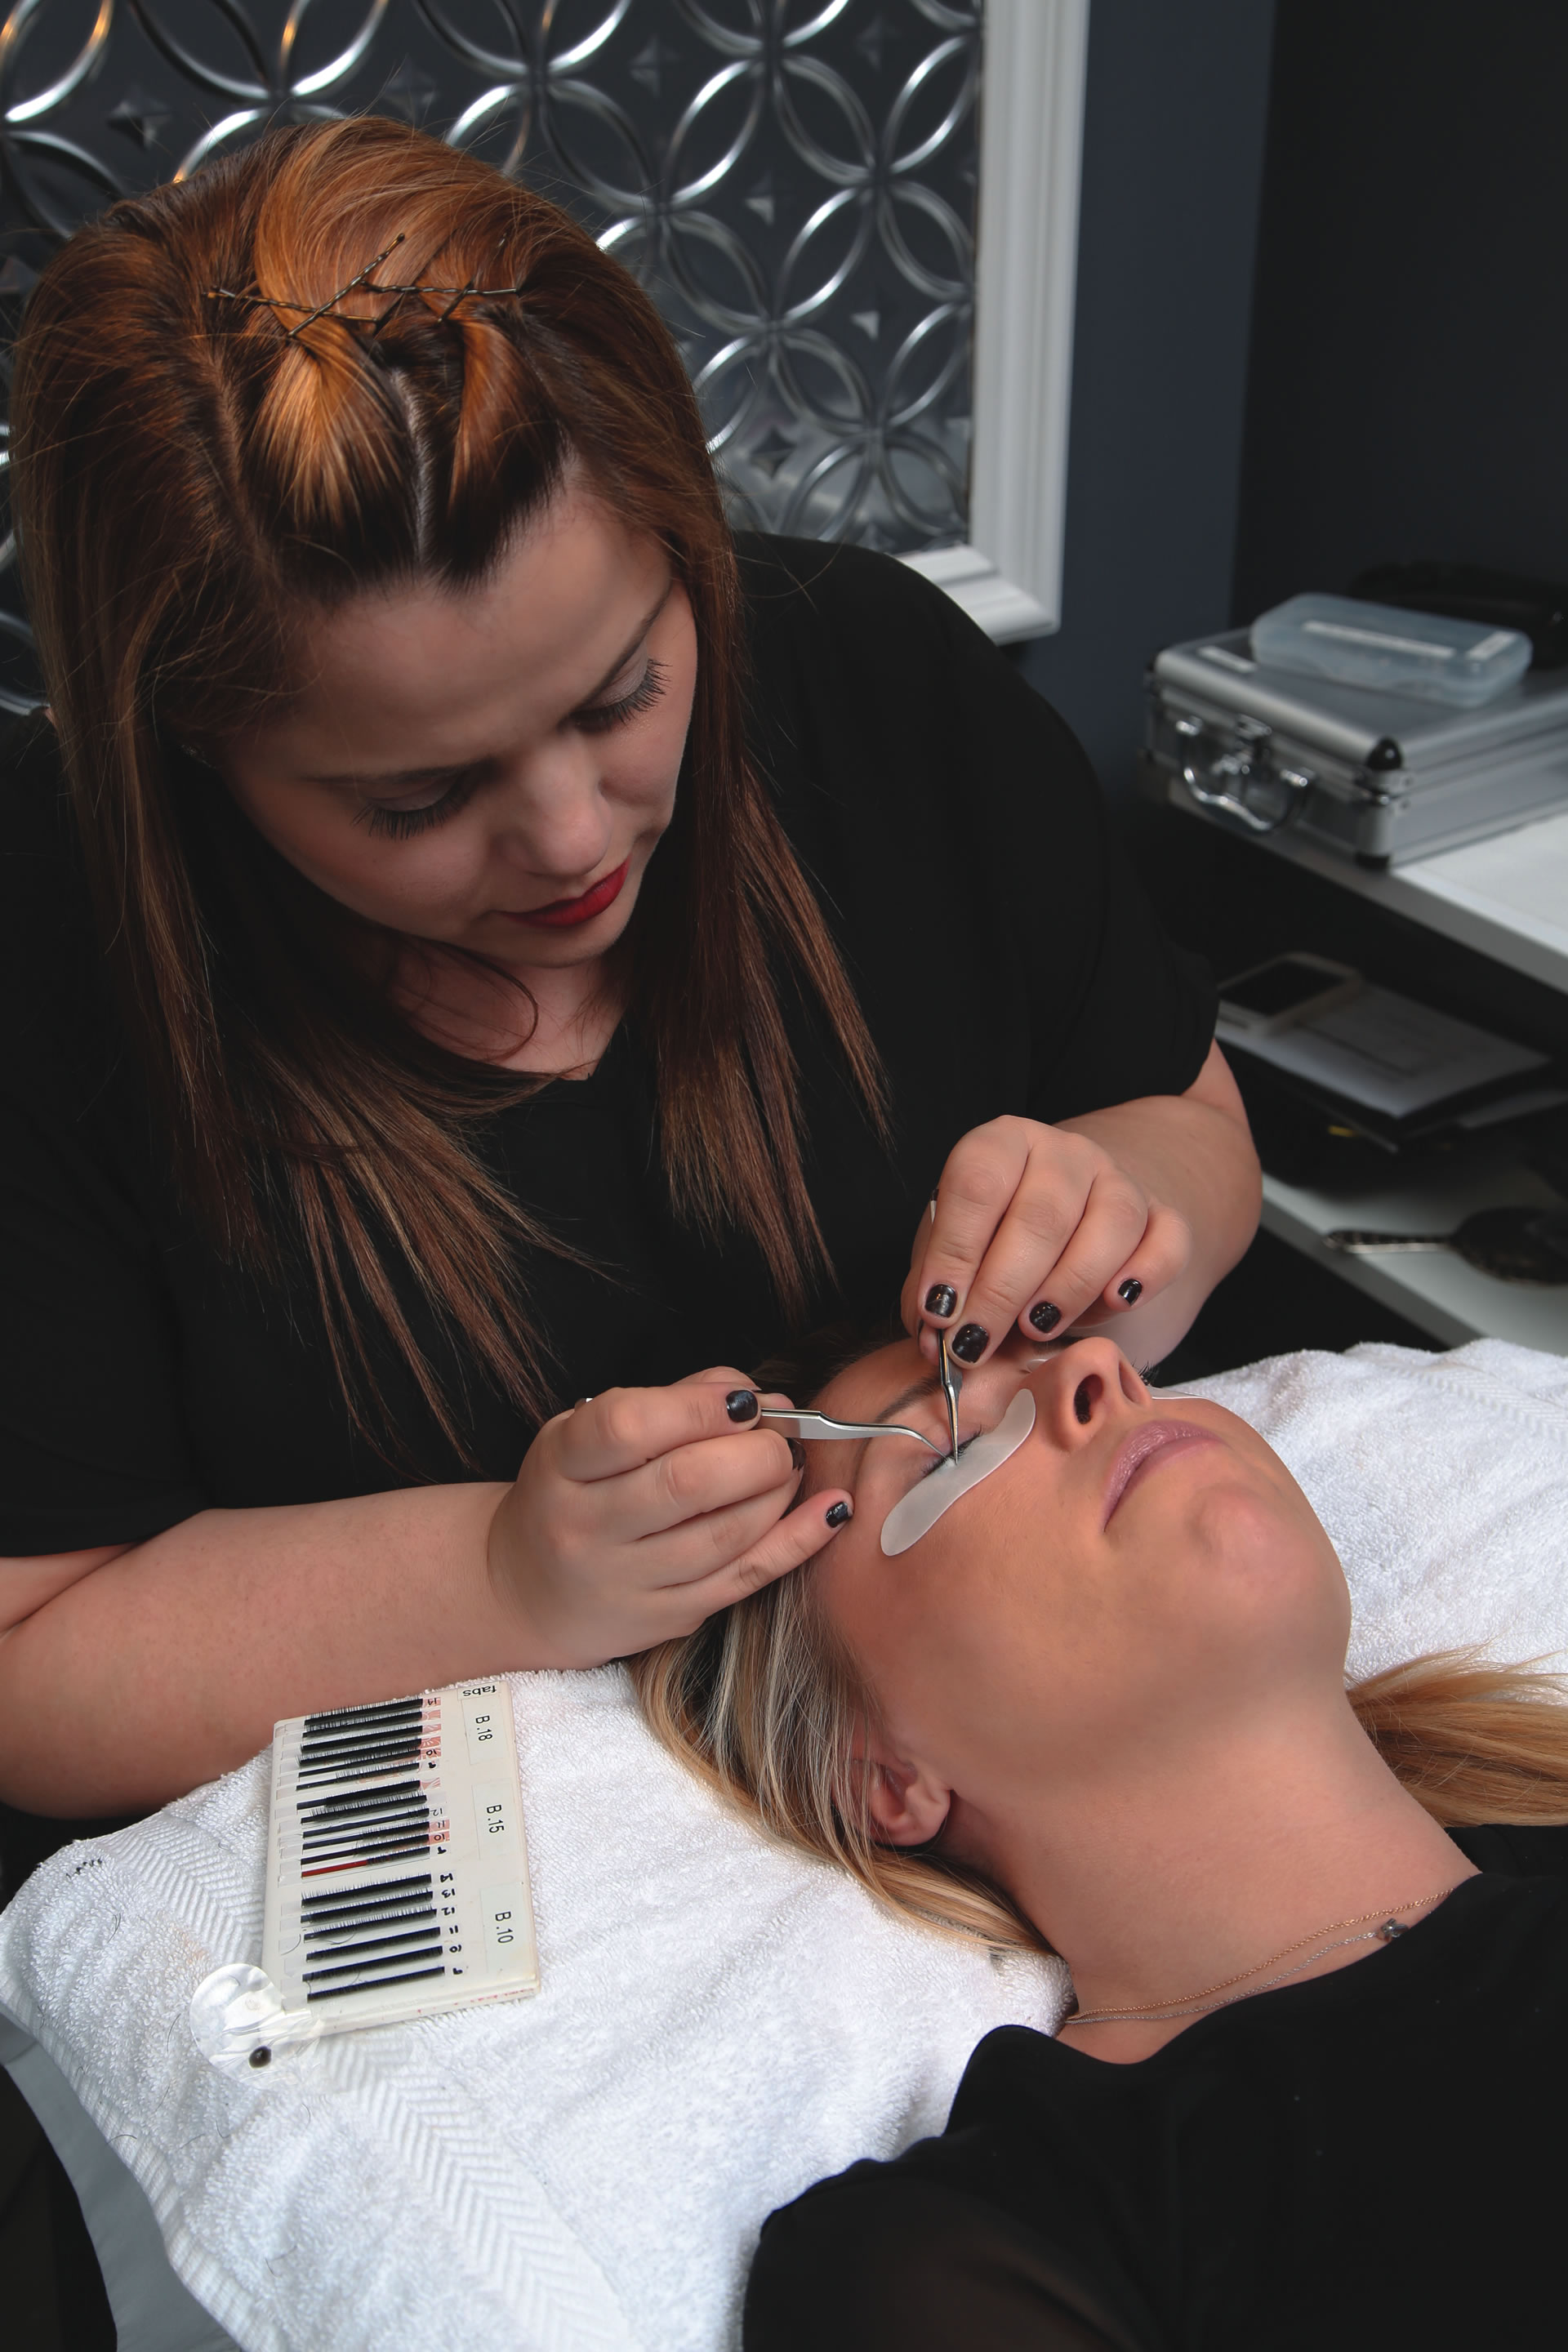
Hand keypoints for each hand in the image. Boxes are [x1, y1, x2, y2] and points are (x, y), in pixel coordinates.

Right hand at [487, 1368, 852, 1665]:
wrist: (526, 1589)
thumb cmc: (573, 1491)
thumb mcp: (587, 1431)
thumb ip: (668, 1401)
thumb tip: (752, 1394)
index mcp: (562, 1465)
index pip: (628, 1428)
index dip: (700, 1407)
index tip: (744, 1399)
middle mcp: (586, 1527)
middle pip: (688, 1483)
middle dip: (757, 1450)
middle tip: (781, 1433)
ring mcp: (626, 1581)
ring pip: (725, 1534)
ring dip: (779, 1489)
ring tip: (792, 1462)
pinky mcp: (667, 1618)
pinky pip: (745, 1578)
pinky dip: (799, 1540)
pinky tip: (831, 1509)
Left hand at [902, 1115, 1192, 1368]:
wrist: (1071, 1212)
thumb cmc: (996, 1236)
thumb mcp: (954, 1249)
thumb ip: (937, 1290)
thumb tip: (933, 1342)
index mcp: (1003, 1142)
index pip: (978, 1184)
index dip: (955, 1250)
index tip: (938, 1311)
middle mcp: (1065, 1152)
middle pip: (1043, 1214)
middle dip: (1002, 1288)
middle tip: (975, 1343)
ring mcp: (1119, 1180)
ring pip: (1112, 1224)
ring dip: (1070, 1285)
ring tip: (1035, 1328)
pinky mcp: (1163, 1216)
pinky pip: (1168, 1240)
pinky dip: (1147, 1273)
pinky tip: (1118, 1301)